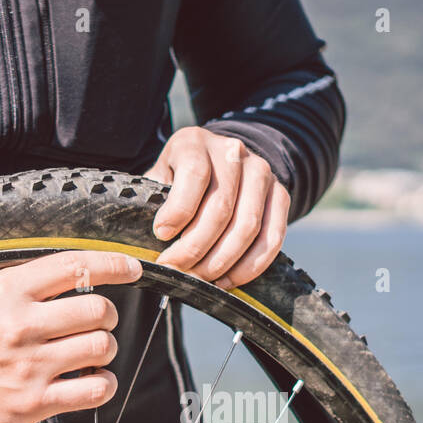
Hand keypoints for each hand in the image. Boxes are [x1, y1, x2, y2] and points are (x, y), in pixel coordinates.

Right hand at [0, 250, 141, 422]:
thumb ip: (32, 281)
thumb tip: (87, 270)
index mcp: (8, 291)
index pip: (75, 267)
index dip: (114, 266)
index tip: (132, 269)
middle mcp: (21, 327)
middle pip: (99, 310)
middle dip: (107, 315)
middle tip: (96, 321)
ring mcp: (30, 367)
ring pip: (103, 347)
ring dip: (105, 347)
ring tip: (90, 350)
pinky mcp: (36, 403)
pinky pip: (97, 390)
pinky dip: (105, 382)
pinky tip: (93, 378)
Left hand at [145, 126, 289, 288]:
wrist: (222, 162)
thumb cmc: (180, 178)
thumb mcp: (161, 176)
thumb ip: (153, 200)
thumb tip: (142, 240)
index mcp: (195, 142)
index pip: (194, 175)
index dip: (178, 210)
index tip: (161, 236)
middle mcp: (233, 152)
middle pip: (220, 208)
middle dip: (195, 248)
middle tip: (176, 270)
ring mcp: (261, 172)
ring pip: (247, 227)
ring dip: (221, 262)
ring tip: (200, 279)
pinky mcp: (281, 195)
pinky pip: (272, 239)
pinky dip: (249, 266)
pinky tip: (227, 280)